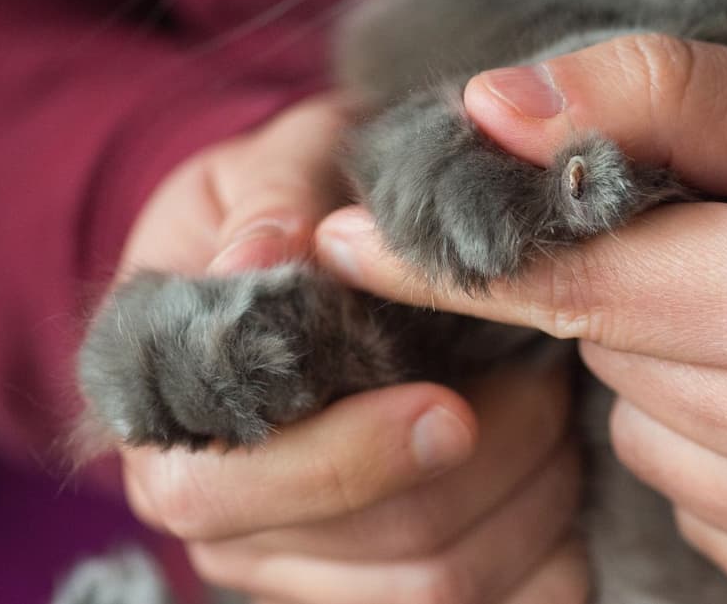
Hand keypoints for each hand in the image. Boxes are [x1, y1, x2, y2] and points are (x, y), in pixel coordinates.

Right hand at [114, 94, 586, 603]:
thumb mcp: (275, 165)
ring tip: (553, 404)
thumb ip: (271, 199)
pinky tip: (558, 475)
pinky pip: (486, 599)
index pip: (233, 487)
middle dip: (488, 465)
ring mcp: (297, 559)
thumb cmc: (290, 202)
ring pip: (442, 583)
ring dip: (530, 498)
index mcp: (169, 412)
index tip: (448, 408)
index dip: (351, 458)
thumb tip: (264, 251)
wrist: (299, 253)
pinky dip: (543, 551)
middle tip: (544, 379)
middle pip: (377, 547)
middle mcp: (221, 510)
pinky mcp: (371, 578)